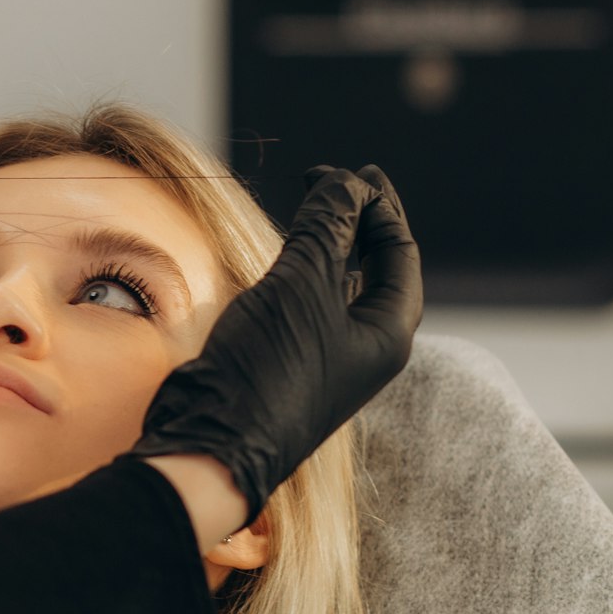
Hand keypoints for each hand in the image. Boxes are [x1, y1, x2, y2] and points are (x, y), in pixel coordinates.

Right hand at [131, 165, 421, 524]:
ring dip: (329, 239)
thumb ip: (326, 227)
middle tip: (339, 177)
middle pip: (375, 267)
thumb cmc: (268, 369)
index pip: (399, 253)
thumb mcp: (302, 285)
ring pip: (339, 283)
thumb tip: (346, 182)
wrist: (213, 441)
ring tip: (312, 203)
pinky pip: (308, 301)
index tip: (354, 171)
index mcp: (388, 333)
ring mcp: (326, 355)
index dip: (380, 206)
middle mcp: (365, 345)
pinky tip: (285, 250)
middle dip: (359, 218)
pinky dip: (302, 267)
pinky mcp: (288, 359)